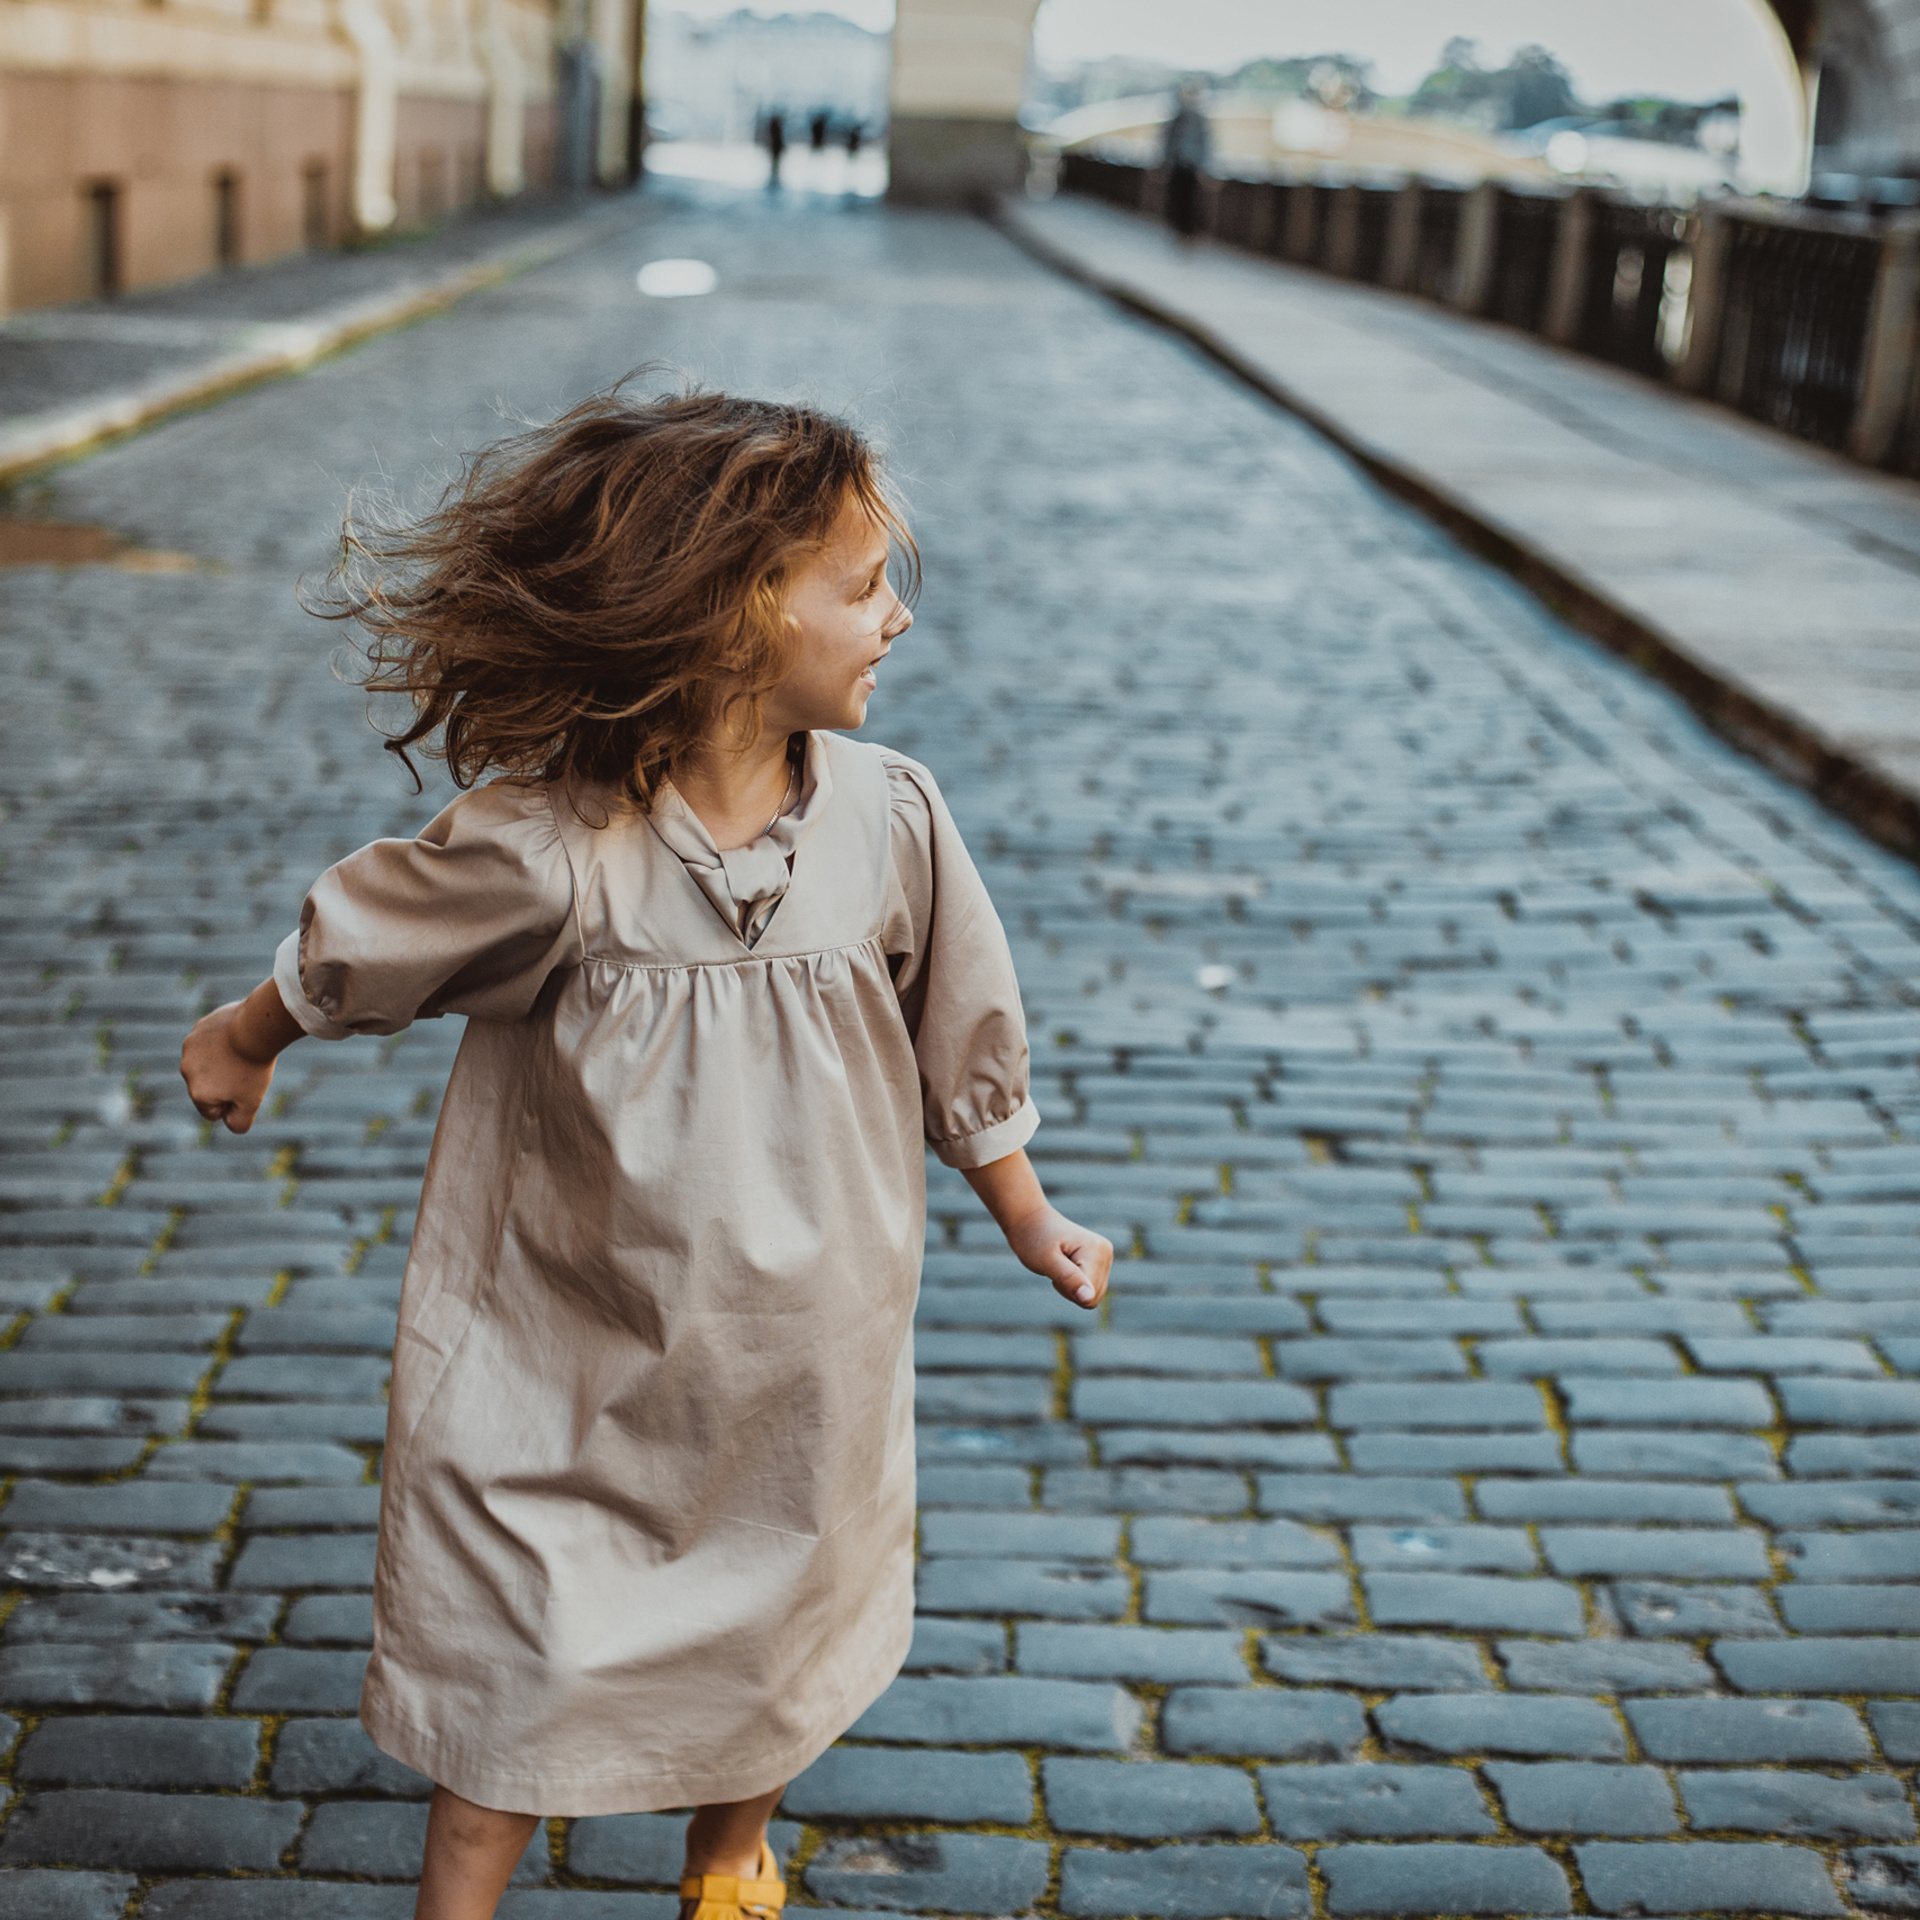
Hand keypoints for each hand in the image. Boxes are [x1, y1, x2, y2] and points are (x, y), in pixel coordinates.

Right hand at [180, 979, 302, 1133]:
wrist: (255, 1027)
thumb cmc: (253, 1067)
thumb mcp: (251, 1103)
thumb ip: (238, 1123)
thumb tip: (229, 1124)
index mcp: (197, 1093)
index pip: (212, 1112)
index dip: (232, 1104)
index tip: (245, 1089)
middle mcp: (187, 1071)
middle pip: (208, 1086)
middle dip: (225, 1082)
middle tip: (245, 1069)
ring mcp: (190, 1048)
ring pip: (209, 1062)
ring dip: (223, 1060)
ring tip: (242, 1051)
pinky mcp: (199, 1028)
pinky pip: (212, 1040)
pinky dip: (223, 1041)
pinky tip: (237, 1035)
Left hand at [1004, 1204, 1113, 1310]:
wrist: (1031, 1222)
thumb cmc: (1035, 1240)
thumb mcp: (1046, 1261)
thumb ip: (1069, 1279)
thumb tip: (1089, 1298)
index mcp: (1096, 1250)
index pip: (1090, 1294)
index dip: (1066, 1289)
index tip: (1053, 1267)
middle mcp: (1105, 1251)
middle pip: (1093, 1296)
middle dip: (1070, 1289)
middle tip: (1055, 1267)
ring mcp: (1105, 1256)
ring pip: (1093, 1294)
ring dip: (1072, 1287)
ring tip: (1059, 1266)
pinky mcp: (1101, 1261)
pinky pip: (1091, 1289)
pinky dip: (1075, 1284)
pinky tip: (1065, 1267)